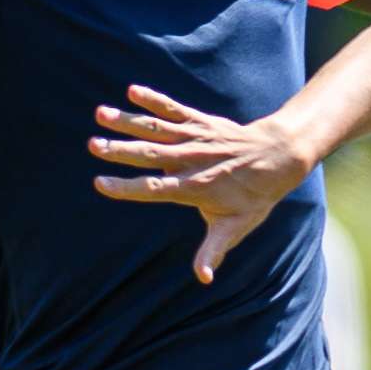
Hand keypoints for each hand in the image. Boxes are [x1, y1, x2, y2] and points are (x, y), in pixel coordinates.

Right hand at [89, 84, 312, 284]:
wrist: (277, 157)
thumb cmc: (253, 197)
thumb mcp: (235, 227)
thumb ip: (214, 250)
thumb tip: (203, 279)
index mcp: (193, 188)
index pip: (154, 188)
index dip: (126, 187)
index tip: (100, 184)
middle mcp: (190, 160)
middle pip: (149, 154)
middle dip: (120, 149)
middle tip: (92, 145)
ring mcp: (194, 138)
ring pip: (156, 128)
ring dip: (128, 120)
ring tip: (100, 114)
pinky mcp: (199, 122)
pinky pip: (174, 108)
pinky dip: (154, 99)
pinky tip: (132, 90)